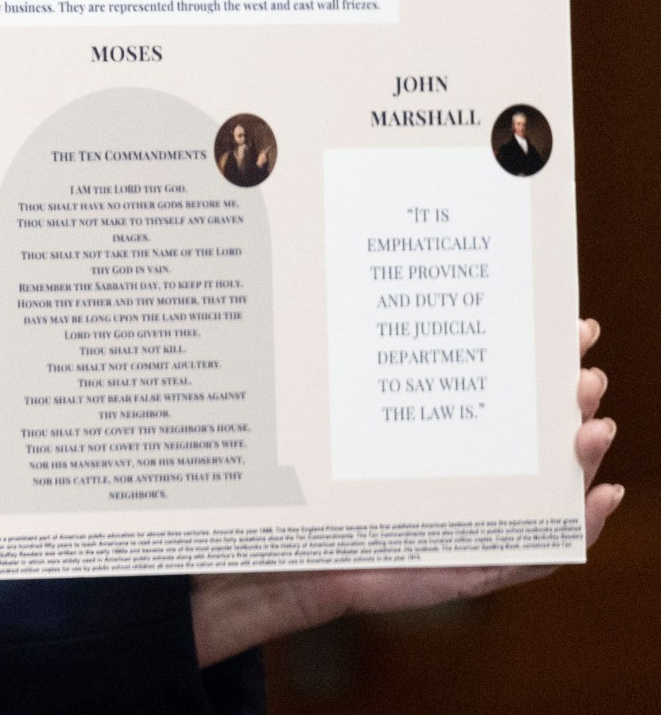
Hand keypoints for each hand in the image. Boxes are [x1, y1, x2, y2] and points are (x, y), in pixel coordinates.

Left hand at [190, 317, 623, 664]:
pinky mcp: (468, 571)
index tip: (573, 329)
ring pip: (548, 495)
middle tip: (585, 376)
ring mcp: (472, 527)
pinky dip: (577, 531)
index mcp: (439, 445)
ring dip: (583, 462)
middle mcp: (464, 482)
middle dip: (571, 406)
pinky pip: (533, 557)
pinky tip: (599, 499)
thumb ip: (358, 387)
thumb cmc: (301, 493)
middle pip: (535, 443)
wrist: (276, 561)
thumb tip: (371, 304)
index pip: (501, 400)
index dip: (543, 366)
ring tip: (594, 429)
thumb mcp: (331, 431)